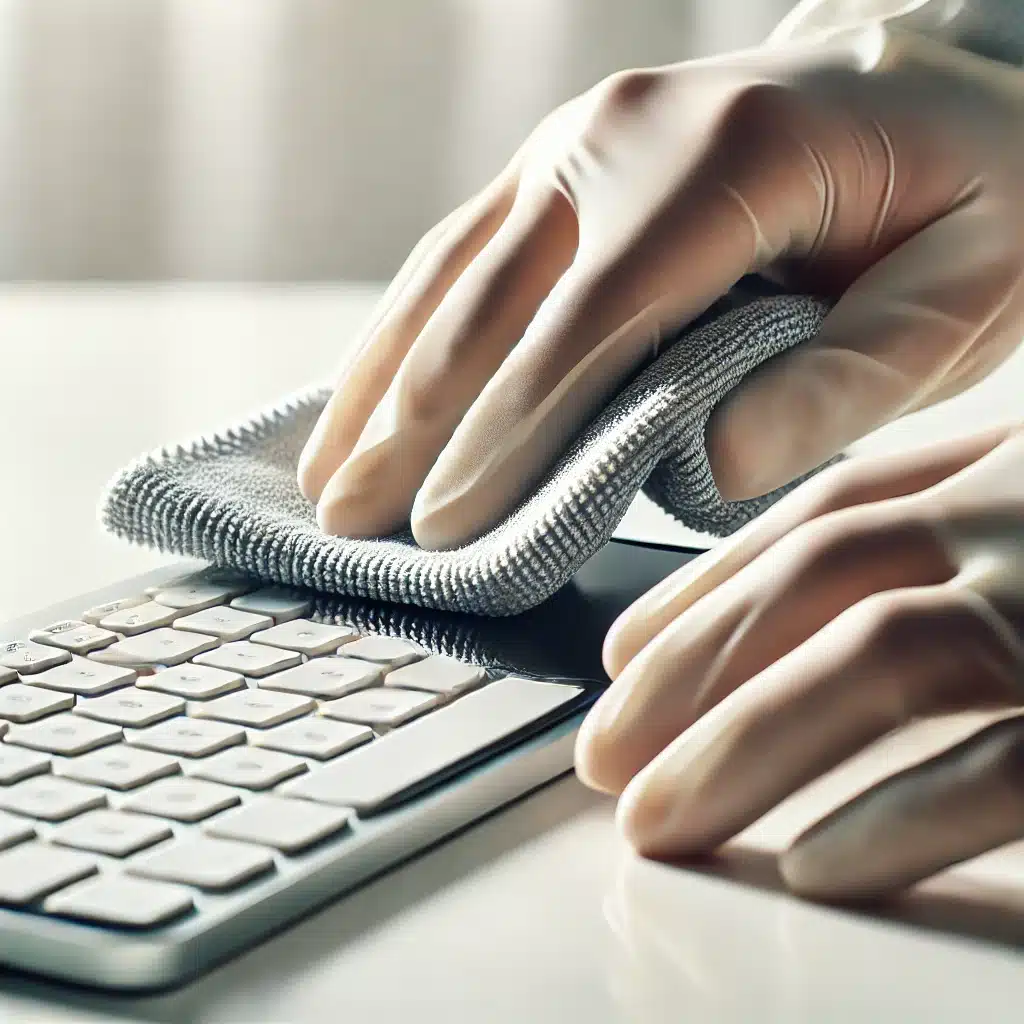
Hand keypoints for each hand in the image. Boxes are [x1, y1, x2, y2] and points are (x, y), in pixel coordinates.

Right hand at [298, 24, 1023, 549]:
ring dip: (380, 385)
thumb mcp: (969, 287)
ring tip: (324, 479)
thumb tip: (711, 456)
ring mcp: (574, 146)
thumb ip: (855, 374)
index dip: (509, 435)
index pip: (590, 324)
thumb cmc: (966, 194)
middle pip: (489, 303)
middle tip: (351, 528)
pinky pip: (458, 258)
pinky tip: (360, 398)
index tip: (448, 529)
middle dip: (412, 427)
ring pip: (448, 277)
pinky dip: (399, 337)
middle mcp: (619, 138)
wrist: (932, 83)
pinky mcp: (554, 170)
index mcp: (725, 160)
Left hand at [575, 424, 1023, 899]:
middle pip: (821, 571)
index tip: (624, 651)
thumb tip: (828, 616)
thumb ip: (962, 537)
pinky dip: (893, 819)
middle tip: (602, 753)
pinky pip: (999, 767)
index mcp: (1011, 463)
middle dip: (690, 667)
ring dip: (741, 746)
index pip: (833, 511)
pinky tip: (810, 869)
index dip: (713, 581)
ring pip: (876, 654)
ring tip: (653, 822)